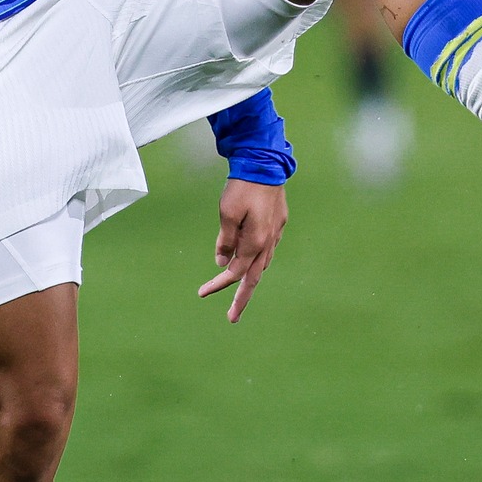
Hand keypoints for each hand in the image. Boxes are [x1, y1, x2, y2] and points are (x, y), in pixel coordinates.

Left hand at [197, 178, 288, 322]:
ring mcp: (276, 232)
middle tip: (232, 318)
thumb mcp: (227, 214)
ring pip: (263, 264)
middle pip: (254, 277)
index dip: (218, 284)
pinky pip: (268, 249)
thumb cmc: (243, 187)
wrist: (265, 163)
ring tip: (241, 293)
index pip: (234, 272)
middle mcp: (269, 242)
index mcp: (255, 242)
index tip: (202, 293)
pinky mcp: (279, 221)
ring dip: (251, 279)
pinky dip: (258, 260)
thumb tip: (222, 262)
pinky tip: (253, 260)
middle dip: (242, 299)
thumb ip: (225, 240)